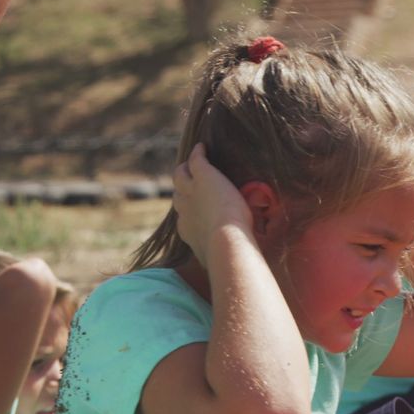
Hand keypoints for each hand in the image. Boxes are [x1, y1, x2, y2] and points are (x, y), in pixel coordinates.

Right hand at [172, 144, 252, 263]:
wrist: (226, 241)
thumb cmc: (228, 253)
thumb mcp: (220, 255)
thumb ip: (222, 256)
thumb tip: (235, 267)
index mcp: (188, 231)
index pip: (183, 218)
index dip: (188, 212)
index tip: (194, 210)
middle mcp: (184, 210)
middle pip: (177, 196)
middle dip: (182, 190)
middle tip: (188, 183)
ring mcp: (192, 191)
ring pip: (181, 176)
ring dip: (185, 169)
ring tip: (192, 163)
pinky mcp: (203, 176)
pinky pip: (196, 160)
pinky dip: (198, 153)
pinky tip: (202, 146)